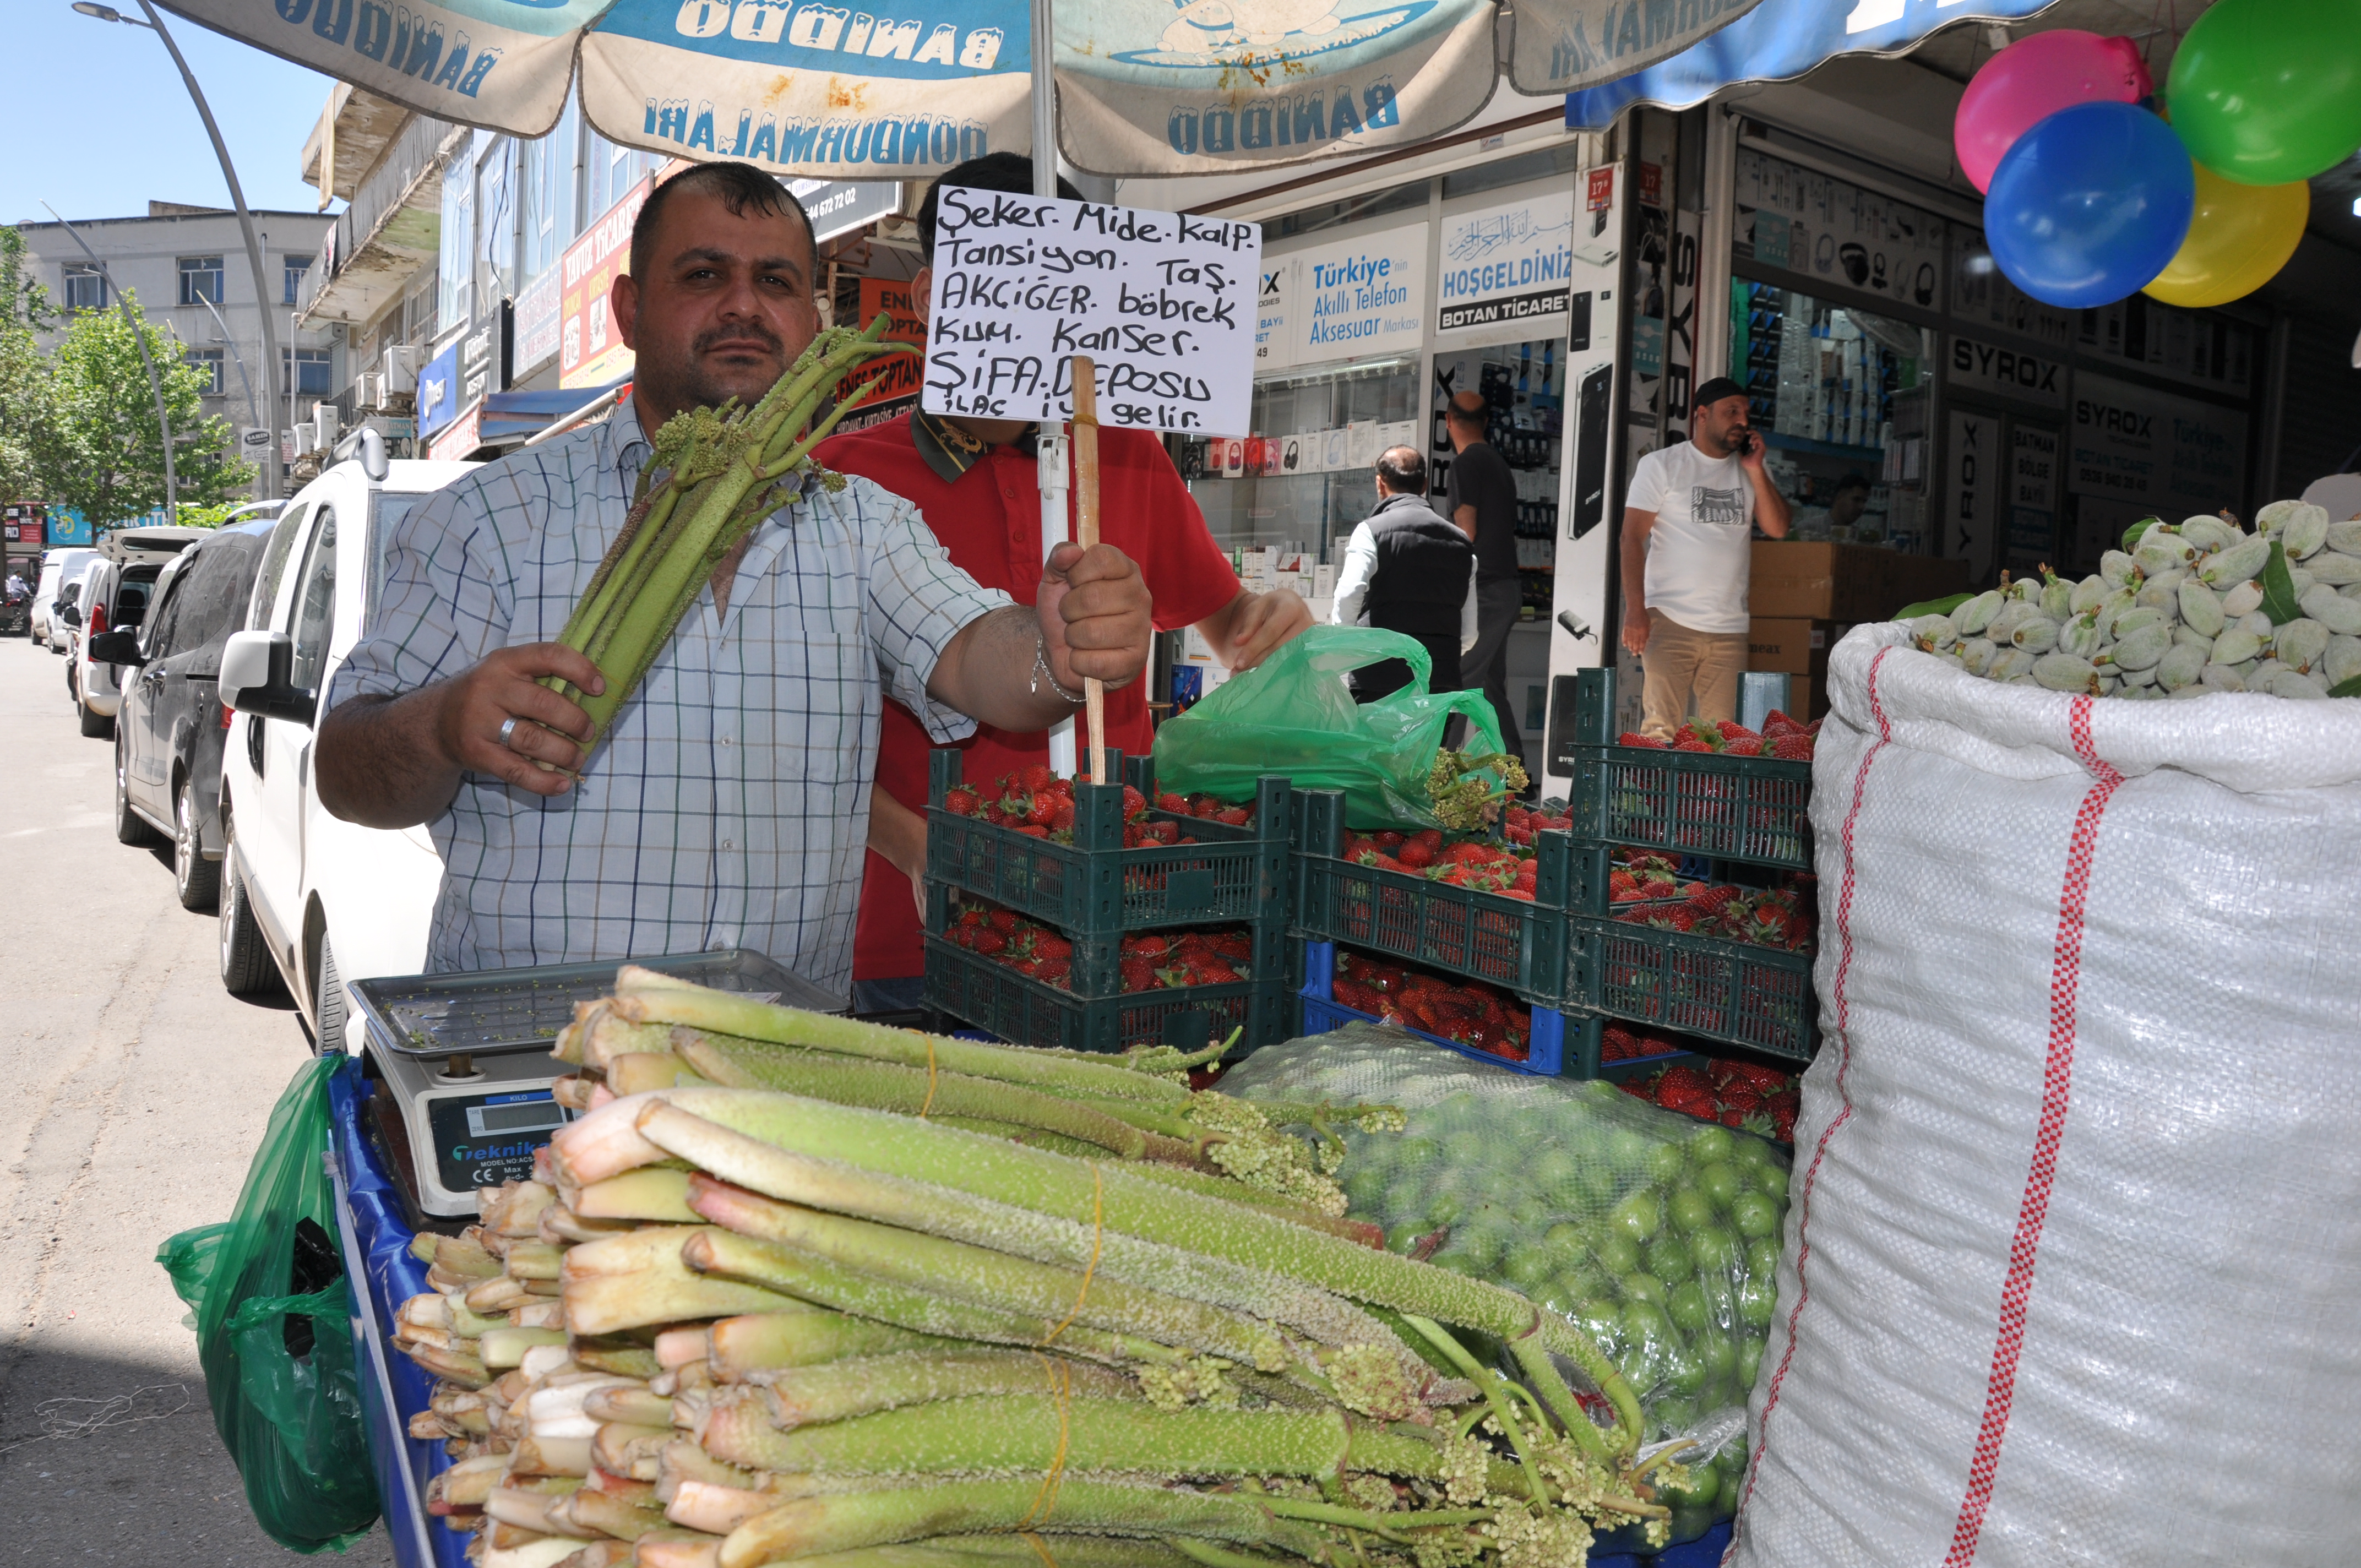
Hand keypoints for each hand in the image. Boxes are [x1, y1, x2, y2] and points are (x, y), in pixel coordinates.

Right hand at [431, 643, 607, 796]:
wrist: (435, 721)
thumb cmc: (489, 695)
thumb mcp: (508, 672)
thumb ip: (542, 676)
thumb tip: (596, 693)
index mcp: (505, 661)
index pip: (549, 656)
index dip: (580, 670)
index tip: (599, 688)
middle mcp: (490, 687)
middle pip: (544, 704)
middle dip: (575, 722)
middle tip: (588, 733)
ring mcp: (480, 721)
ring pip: (533, 740)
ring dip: (565, 752)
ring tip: (578, 759)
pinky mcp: (476, 752)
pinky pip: (517, 770)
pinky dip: (544, 781)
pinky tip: (562, 784)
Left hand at [1036, 541, 1151, 691]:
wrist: (1059, 651)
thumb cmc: (1064, 612)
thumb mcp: (1054, 579)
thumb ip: (1059, 559)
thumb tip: (1071, 551)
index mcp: (1125, 569)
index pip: (1102, 558)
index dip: (1076, 572)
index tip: (1072, 583)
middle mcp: (1139, 596)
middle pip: (1092, 596)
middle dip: (1068, 609)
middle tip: (1071, 615)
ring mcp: (1141, 629)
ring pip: (1092, 632)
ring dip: (1073, 637)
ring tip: (1078, 636)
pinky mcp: (1135, 660)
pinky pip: (1096, 662)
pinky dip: (1079, 661)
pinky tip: (1086, 656)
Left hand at [1222, 589, 1313, 671]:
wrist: (1290, 605)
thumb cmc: (1271, 606)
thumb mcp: (1256, 607)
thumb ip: (1248, 624)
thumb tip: (1239, 643)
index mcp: (1291, 608)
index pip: (1270, 633)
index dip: (1254, 648)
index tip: (1239, 662)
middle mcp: (1306, 623)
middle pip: (1279, 649)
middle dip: (1257, 661)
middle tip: (1239, 672)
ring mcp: (1311, 639)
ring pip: (1286, 659)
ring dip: (1265, 669)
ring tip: (1246, 675)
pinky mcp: (1311, 650)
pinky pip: (1292, 663)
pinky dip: (1275, 670)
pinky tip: (1261, 674)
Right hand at [1622, 606, 1650, 657]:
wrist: (1635, 608)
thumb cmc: (1643, 615)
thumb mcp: (1648, 623)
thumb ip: (1646, 632)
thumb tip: (1645, 639)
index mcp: (1643, 630)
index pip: (1642, 642)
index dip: (1641, 648)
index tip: (1641, 652)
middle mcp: (1636, 631)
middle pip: (1635, 642)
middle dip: (1635, 649)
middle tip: (1634, 654)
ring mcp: (1630, 629)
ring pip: (1629, 640)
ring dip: (1630, 646)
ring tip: (1630, 650)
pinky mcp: (1625, 627)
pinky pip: (1624, 636)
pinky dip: (1624, 640)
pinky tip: (1625, 644)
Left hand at [1736, 428, 1766, 472]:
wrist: (1751, 467)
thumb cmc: (1748, 463)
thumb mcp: (1742, 455)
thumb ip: (1740, 451)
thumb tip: (1737, 448)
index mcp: (1754, 446)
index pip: (1754, 436)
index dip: (1751, 433)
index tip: (1745, 432)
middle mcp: (1758, 445)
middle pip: (1757, 434)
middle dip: (1752, 432)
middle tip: (1747, 432)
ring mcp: (1761, 446)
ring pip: (1759, 436)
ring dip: (1754, 435)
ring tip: (1750, 440)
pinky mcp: (1762, 447)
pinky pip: (1760, 440)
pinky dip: (1756, 440)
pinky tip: (1752, 443)